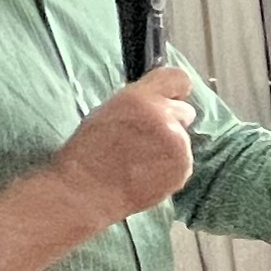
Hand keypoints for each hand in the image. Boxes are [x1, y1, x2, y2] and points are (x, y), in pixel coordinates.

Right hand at [53, 66, 197, 225]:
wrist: (85, 191)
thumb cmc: (89, 153)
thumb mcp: (109, 111)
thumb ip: (141, 102)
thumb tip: (162, 101)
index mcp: (140, 98)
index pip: (178, 78)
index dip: (175, 91)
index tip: (171, 99)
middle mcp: (163, 117)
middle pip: (185, 112)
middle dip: (171, 123)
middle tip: (145, 139)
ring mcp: (177, 144)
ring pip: (183, 140)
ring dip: (169, 149)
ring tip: (139, 162)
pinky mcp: (183, 169)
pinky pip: (183, 163)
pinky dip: (169, 169)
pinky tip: (145, 175)